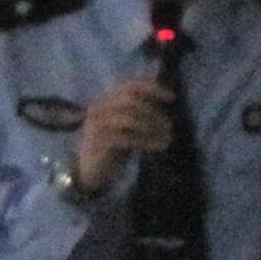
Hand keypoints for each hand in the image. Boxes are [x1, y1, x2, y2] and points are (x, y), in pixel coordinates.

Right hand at [72, 74, 176, 190]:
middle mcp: (98, 110)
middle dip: (153, 112)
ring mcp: (96, 125)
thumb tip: (165, 102)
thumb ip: (140, 114)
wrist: (89, 174)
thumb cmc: (112, 150)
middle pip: (130, 101)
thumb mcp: (127, 127)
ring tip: (167, 138)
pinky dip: (147, 141)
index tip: (171, 97)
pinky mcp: (98, 143)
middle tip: (169, 126)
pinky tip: (159, 147)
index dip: (151, 88)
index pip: (129, 86)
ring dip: (152, 128)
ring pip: (129, 119)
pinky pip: (126, 137)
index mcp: (105, 102)